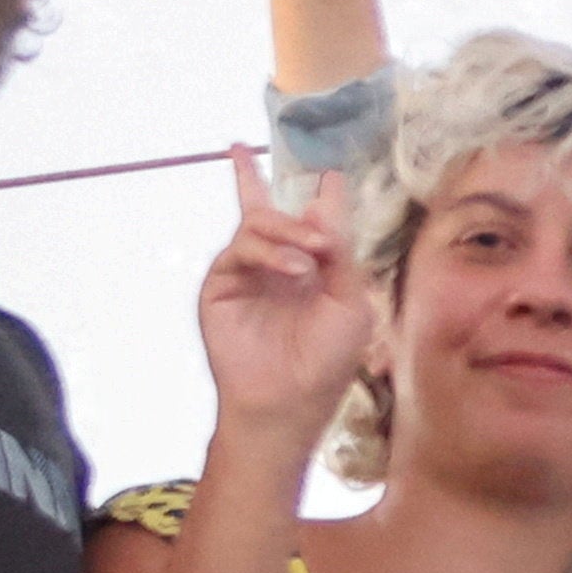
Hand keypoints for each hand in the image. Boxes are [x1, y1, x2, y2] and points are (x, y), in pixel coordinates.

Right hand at [189, 143, 381, 433]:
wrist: (288, 402)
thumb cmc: (326, 362)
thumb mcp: (351, 303)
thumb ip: (339, 252)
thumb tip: (321, 201)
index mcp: (314, 269)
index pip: (313, 220)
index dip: (321, 193)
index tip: (330, 170)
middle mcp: (278, 266)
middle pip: (275, 212)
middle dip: (300, 219)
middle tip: (322, 238)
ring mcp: (247, 273)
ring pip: (257, 223)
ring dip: (287, 235)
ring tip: (307, 265)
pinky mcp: (221, 285)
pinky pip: (239, 248)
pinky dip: (268, 252)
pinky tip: (294, 270)